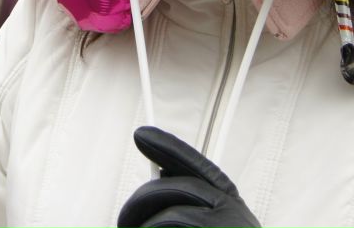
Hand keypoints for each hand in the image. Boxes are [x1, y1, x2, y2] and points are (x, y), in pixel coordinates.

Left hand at [118, 126, 261, 227]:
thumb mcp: (217, 224)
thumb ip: (193, 202)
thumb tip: (159, 176)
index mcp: (229, 201)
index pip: (195, 164)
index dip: (167, 145)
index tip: (141, 134)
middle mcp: (230, 212)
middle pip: (170, 189)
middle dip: (138, 203)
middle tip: (123, 223)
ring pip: (167, 218)